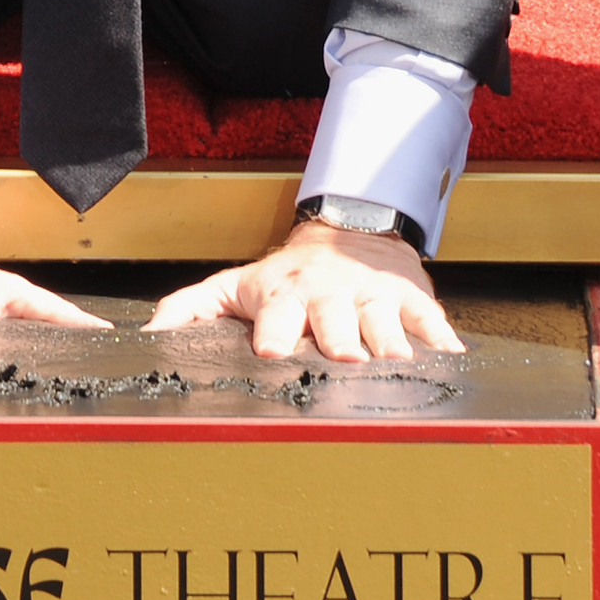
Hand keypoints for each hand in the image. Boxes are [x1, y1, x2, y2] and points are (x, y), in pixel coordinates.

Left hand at [142, 220, 465, 361]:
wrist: (350, 234)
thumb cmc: (288, 275)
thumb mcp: (235, 285)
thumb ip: (191, 309)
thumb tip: (148, 334)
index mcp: (284, 295)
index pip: (276, 313)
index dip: (274, 331)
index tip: (271, 351)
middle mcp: (329, 295)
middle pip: (335, 319)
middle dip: (339, 337)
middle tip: (344, 357)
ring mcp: (373, 296)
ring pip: (384, 323)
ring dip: (390, 345)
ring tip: (395, 364)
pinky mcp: (412, 300)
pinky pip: (431, 322)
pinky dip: (441, 342)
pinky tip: (450, 360)